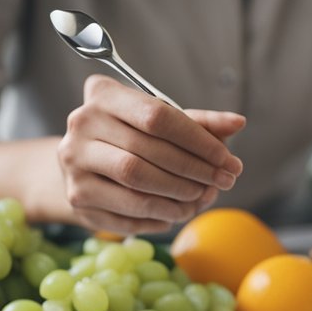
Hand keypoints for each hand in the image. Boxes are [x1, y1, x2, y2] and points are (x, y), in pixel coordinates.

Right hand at [56, 74, 244, 233]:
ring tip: (202, 197)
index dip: (198, 140)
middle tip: (223, 181)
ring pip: (138, 183)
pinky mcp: (78, 197)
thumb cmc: (128, 139)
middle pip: (149, 152)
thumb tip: (237, 123)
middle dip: (195, 170)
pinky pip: (129, 212)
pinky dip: (161, 215)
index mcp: (104, 95)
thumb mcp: (161, 123)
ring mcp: (74, 162)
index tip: (227, 158)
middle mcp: (82, 124)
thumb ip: (198, 123)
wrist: (80, 167)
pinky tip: (177, 212)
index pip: (158, 116)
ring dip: (179, 195)